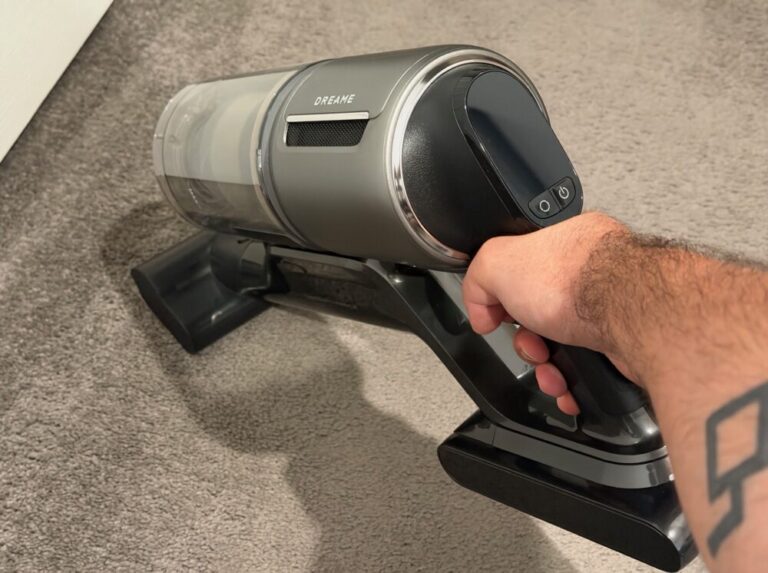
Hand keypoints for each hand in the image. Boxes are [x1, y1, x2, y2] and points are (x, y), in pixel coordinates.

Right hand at [462, 212, 633, 413]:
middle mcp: (595, 272)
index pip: (524, 272)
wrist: (634, 314)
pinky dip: (575, 382)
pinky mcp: (628, 341)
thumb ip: (478, 277)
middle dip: (529, 341)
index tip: (499, 315)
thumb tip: (479, 308)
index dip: (506, 299)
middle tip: (531, 345)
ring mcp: (615, 307)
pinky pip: (591, 367)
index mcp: (567, 243)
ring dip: (548, 367)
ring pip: (565, 346)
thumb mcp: (498, 261)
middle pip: (542, 315)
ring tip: (551, 373)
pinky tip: (569, 385)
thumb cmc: (582, 279)